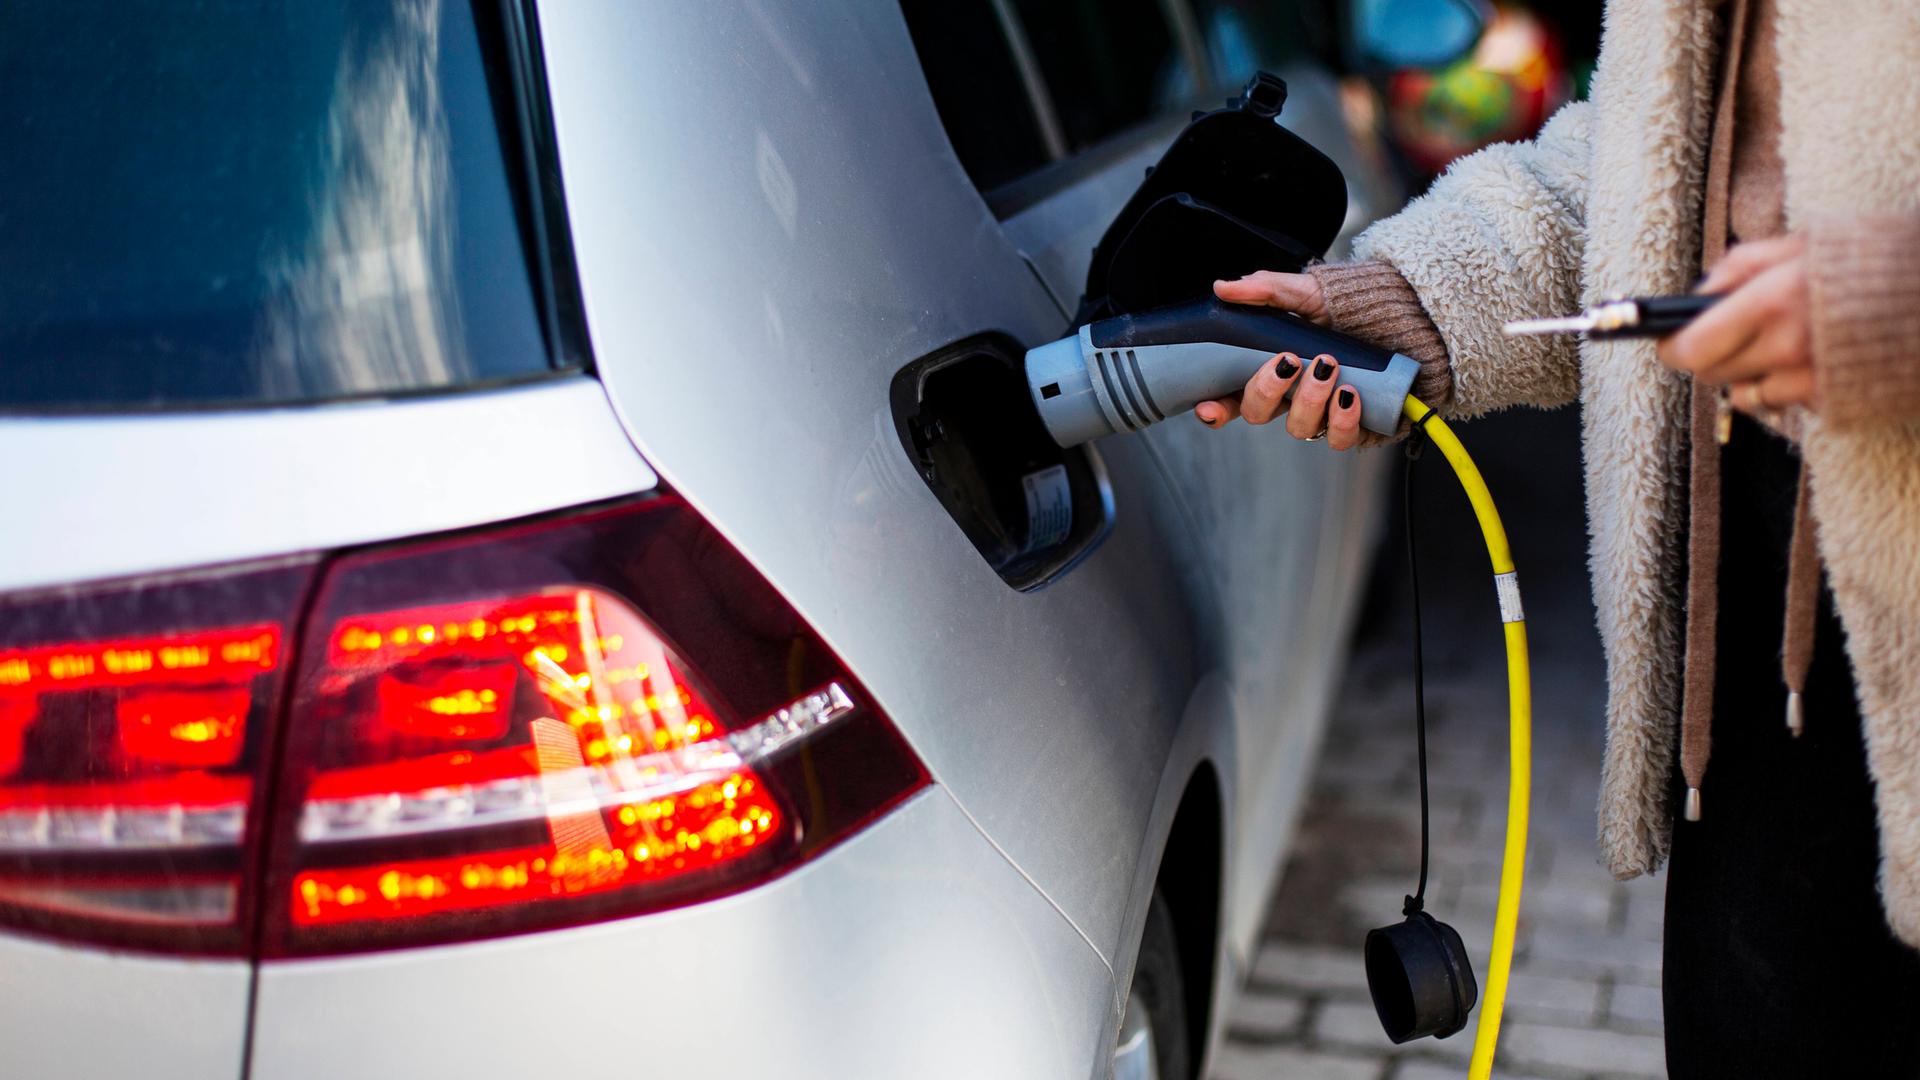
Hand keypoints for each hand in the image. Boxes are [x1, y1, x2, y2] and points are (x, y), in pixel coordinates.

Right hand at [1195, 272, 1368, 449]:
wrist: (1398, 316)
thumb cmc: (1344, 308)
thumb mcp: (1304, 292)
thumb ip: (1265, 290)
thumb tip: (1224, 287)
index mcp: (1269, 371)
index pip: (1231, 398)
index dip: (1215, 409)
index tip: (1209, 407)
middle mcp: (1289, 398)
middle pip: (1258, 413)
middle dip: (1267, 390)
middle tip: (1289, 360)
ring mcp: (1319, 414)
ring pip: (1298, 427)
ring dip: (1309, 399)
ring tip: (1328, 365)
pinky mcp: (1350, 426)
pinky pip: (1338, 439)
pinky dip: (1341, 419)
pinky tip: (1349, 394)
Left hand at [1657, 233, 1815, 413]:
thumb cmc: (1872, 261)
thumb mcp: (1804, 244)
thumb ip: (1743, 265)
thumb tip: (1698, 293)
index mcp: (1773, 300)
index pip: (1691, 346)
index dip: (1672, 346)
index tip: (1668, 340)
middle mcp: (1787, 347)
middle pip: (1711, 374)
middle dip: (1709, 356)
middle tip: (1729, 334)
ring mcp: (1811, 381)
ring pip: (1744, 395)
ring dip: (1748, 375)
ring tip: (1777, 345)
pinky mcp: (1833, 404)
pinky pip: (1785, 405)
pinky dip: (1785, 388)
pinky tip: (1810, 362)